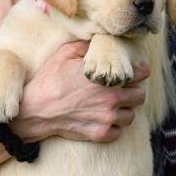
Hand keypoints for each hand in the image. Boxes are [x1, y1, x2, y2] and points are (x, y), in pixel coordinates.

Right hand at [11, 41, 149, 142]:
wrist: (34, 110)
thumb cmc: (48, 81)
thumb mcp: (65, 54)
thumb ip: (86, 46)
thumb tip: (97, 41)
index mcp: (106, 78)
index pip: (141, 74)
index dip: (139, 72)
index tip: (135, 73)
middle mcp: (110, 99)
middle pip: (140, 96)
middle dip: (134, 92)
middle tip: (124, 90)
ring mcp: (106, 119)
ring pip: (130, 116)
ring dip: (124, 111)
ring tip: (113, 107)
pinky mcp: (99, 134)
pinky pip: (118, 133)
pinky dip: (113, 127)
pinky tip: (103, 120)